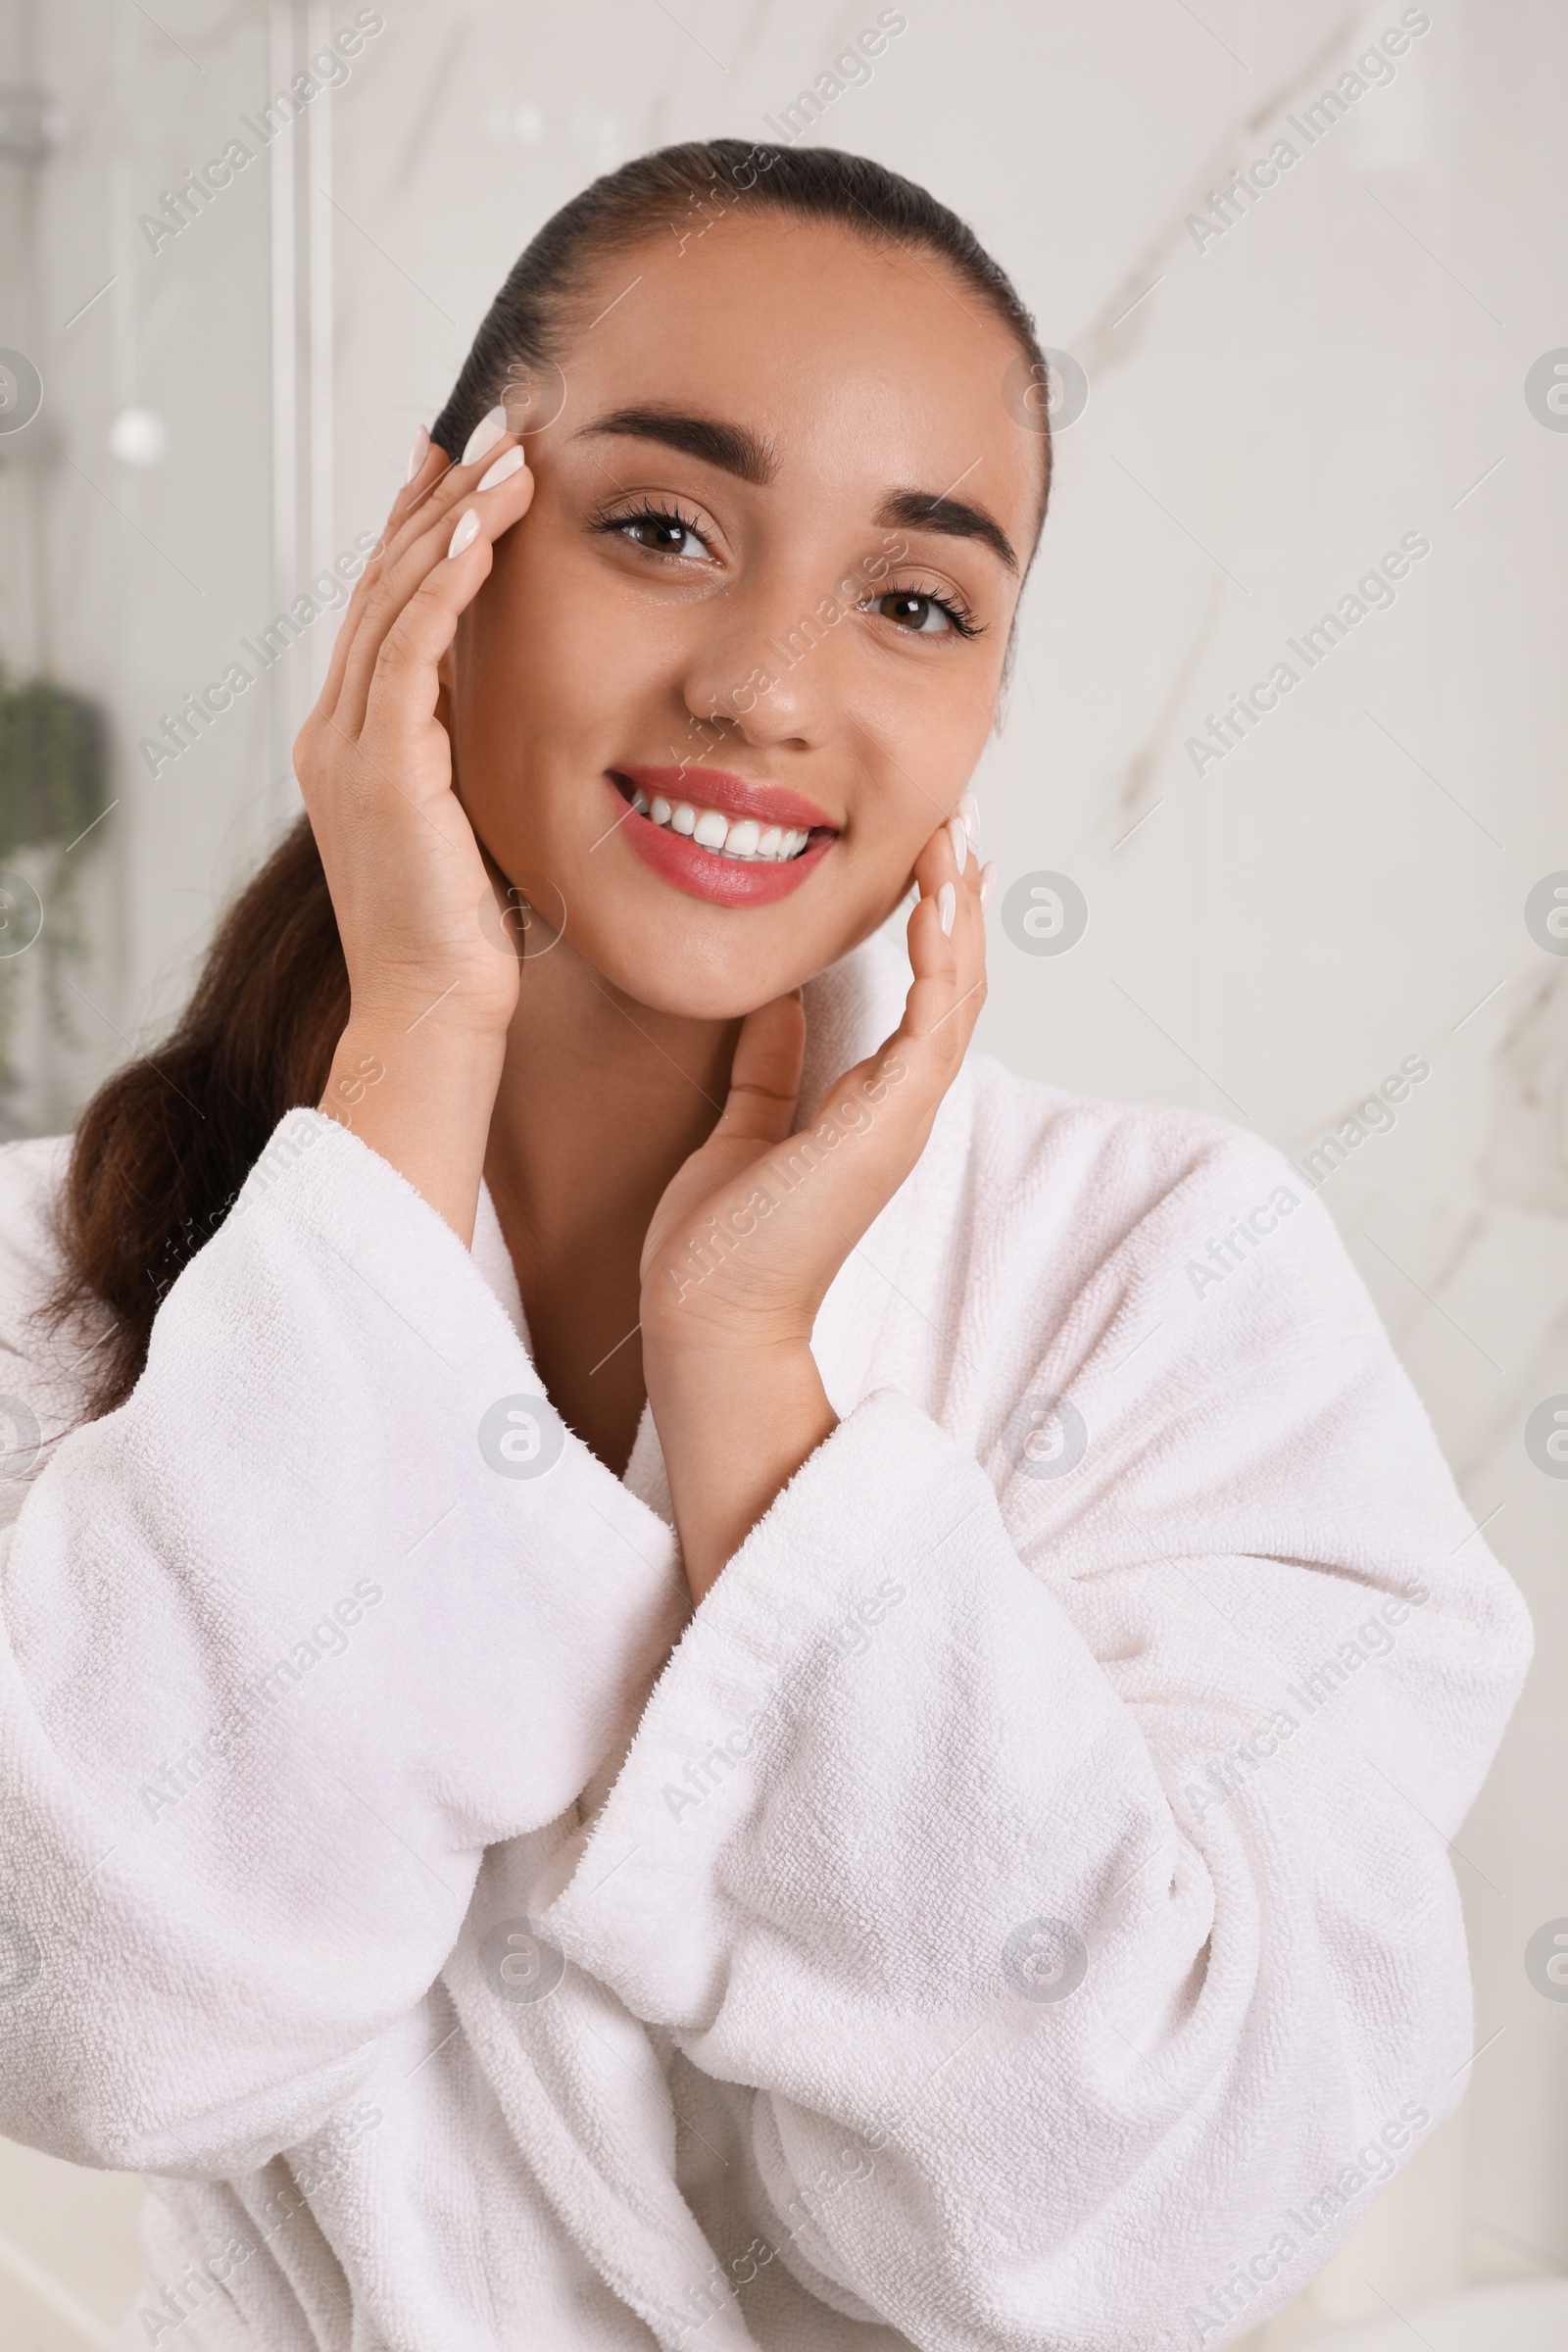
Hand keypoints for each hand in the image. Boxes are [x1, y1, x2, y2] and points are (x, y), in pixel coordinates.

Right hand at [295, 416, 534, 1237]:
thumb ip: (477, 763)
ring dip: (456, 515)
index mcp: (357, 744)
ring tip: (511, 447)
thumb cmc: (469, 945)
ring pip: (396, 596)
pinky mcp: (381, 766)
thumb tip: (530, 722)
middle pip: (384, 580)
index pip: (390, 607)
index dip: (429, 527)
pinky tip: (491, 525)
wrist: (435, 1018)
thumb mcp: (475, 827)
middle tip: (495, 417)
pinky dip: (448, 578)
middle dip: (441, 493)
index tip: (473, 460)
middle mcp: (338, 732)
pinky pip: (411, 646)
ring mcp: (350, 748)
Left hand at [640, 813, 987, 1601]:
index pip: (919, 992)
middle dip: (960, 896)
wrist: (706, 1317)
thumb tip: (778, 1000)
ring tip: (959, 835)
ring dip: (962, 910)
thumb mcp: (744, 1125)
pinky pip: (934, 1026)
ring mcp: (902, 1115)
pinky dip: (941, 960)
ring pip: (958, 992)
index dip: (931, 919)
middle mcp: (897, 1104)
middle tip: (961, 819)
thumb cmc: (719, 1242)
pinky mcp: (888, 1125)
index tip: (927, 851)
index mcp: (867, 1101)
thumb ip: (770, 1063)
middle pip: (955, 979)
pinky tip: (938, 901)